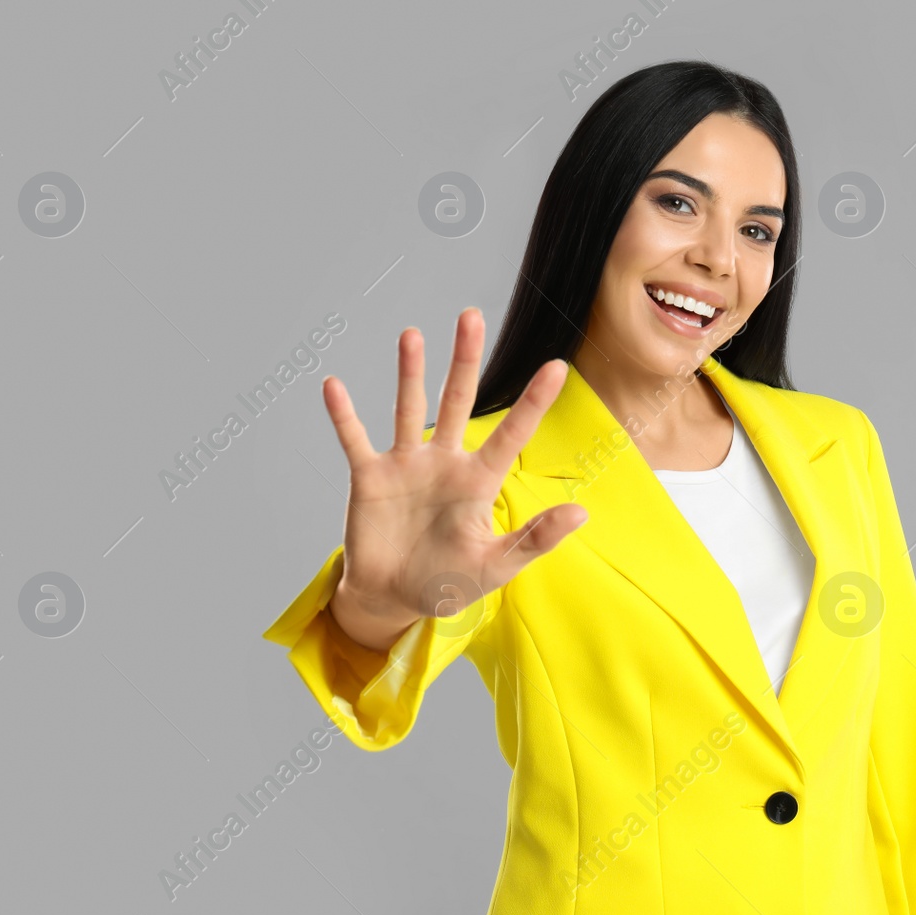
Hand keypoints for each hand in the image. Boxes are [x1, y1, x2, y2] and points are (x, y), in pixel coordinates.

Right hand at [322, 307, 587, 650]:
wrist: (393, 598)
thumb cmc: (448, 583)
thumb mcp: (496, 566)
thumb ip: (535, 539)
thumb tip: (581, 512)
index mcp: (478, 481)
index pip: (511, 434)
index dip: (533, 402)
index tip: (556, 367)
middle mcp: (443, 462)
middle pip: (458, 400)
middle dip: (464, 360)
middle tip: (471, 316)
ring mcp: (405, 466)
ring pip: (409, 408)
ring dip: (409, 372)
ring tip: (412, 335)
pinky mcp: (370, 477)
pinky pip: (355, 439)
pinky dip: (343, 415)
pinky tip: (333, 386)